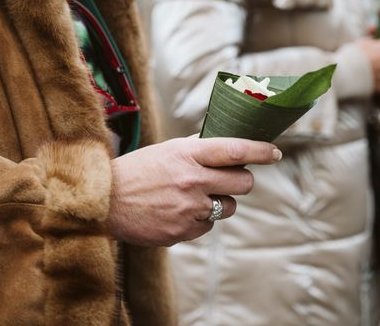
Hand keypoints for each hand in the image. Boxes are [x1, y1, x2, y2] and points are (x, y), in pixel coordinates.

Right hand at [108, 137, 281, 246]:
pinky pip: (209, 225)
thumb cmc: (137, 171)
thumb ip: (199, 150)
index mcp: (188, 154)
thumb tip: (229, 148)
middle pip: (243, 182)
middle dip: (241, 180)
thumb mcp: (168, 151)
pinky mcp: (183, 231)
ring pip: (229, 206)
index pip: (236, 149)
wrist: (104, 202)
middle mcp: (193, 180)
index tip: (275, 152)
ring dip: (220, 202)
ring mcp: (189, 208)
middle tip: (231, 179)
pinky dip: (200, 219)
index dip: (261, 151)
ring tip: (194, 197)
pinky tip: (179, 212)